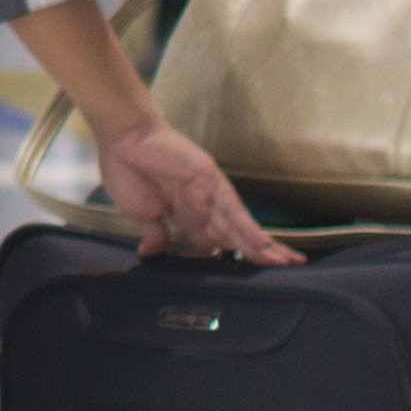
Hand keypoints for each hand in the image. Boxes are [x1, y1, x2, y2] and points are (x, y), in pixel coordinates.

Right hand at [101, 119, 296, 266]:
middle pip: (237, 235)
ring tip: (286, 261)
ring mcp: (209, 192)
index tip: (249, 272)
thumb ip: (153, 233)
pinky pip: (232, 210)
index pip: (216, 240)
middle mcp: (202, 204)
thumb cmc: (126, 169)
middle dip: (260, 252)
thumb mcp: (140, 213)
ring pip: (241, 226)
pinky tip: (263, 244)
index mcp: (185, 213)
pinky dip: (247, 228)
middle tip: (287, 267)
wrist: (123, 138)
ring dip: (263, 245)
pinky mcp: (212, 180)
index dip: (233, 255)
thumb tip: (150, 253)